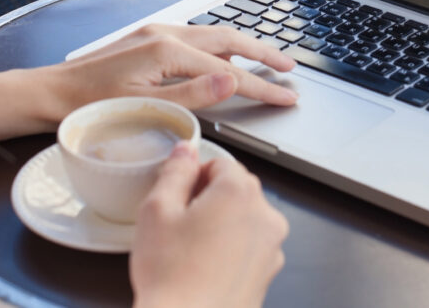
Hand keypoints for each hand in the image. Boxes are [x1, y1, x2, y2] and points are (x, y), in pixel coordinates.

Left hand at [47, 24, 297, 120]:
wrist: (49, 93)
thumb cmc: (90, 106)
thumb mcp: (146, 107)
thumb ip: (193, 95)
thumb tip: (233, 79)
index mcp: (167, 50)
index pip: (229, 71)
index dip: (262, 86)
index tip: (287, 96)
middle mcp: (165, 33)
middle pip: (229, 38)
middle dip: (263, 52)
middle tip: (289, 68)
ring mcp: (156, 33)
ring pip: (213, 35)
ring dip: (243, 47)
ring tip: (267, 61)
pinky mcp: (148, 39)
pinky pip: (195, 38)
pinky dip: (219, 48)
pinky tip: (224, 59)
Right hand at [130, 142, 288, 307]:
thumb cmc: (172, 276)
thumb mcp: (157, 210)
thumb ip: (175, 171)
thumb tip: (186, 151)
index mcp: (240, 191)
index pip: (220, 163)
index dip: (194, 177)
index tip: (178, 197)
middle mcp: (264, 215)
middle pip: (236, 189)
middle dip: (209, 199)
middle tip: (179, 224)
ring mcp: (271, 246)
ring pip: (243, 219)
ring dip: (221, 225)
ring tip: (190, 250)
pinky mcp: (269, 272)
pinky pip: (249, 247)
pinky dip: (231, 250)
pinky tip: (204, 268)